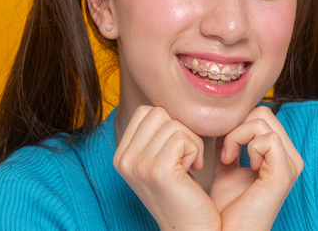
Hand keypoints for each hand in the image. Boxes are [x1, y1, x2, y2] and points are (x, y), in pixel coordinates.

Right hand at [114, 106, 221, 230]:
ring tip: (190, 167)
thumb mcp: (160, 160)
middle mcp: (123, 159)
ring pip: (173, 123)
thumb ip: (155, 135)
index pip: (146, 112)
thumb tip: (167, 101)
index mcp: (121, 155)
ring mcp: (137, 165)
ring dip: (191, 142)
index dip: (169, 125)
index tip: (176, 152)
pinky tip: (193, 171)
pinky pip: (183, 137)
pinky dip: (196, 151)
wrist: (191, 230)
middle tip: (186, 157)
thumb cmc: (184, 194)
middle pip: (158, 113)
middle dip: (180, 130)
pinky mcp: (157, 170)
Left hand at [210, 106, 303, 230]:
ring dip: (236, 136)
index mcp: (280, 154)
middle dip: (236, 127)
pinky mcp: (284, 173)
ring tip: (228, 159)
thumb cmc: (227, 206)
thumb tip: (224, 121)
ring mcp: (290, 164)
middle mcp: (290, 157)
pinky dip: (246, 145)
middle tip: (225, 153)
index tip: (223, 148)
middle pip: (262, 112)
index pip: (261, 114)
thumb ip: (230, 143)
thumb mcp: (227, 166)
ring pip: (261, 120)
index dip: (237, 124)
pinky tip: (238, 164)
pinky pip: (267, 138)